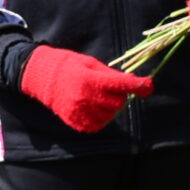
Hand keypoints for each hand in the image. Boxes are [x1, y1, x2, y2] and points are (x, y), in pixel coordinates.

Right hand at [19, 45, 151, 133]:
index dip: (139, 86)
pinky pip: (98, 125)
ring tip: (97, 97)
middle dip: (119, 96)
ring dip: (110, 108)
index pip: (121, 85)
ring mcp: (80, 112)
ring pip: (110, 115)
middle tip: (109, 89)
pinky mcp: (76, 122)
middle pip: (119, 103)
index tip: (149, 86)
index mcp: (90, 80)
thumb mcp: (90, 64)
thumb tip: (135, 82)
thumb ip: (112, 75)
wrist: (40, 77)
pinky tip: (92, 107)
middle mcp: (86, 98)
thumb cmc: (68, 66)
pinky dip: (100, 118)